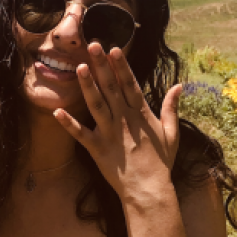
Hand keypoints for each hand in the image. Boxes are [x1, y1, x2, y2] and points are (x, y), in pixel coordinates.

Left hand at [53, 43, 180, 199]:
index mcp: (140, 114)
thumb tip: (180, 86)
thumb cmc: (161, 162)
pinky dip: (68, 124)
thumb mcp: (171, 132)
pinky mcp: (97, 148)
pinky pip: (80, 134)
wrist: (149, 190)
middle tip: (92, 45)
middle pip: (110, 87)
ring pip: (96, 104)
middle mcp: (123, 119)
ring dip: (87, 85)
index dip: (121, 65)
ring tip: (79, 67)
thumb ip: (171, 107)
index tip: (114, 48)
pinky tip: (57, 111)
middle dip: (101, 65)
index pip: (129, 84)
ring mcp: (109, 133)